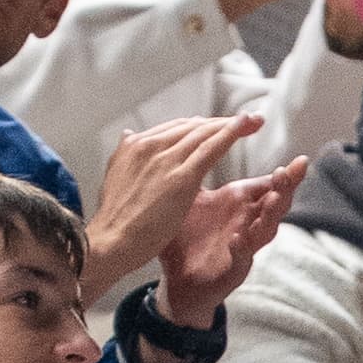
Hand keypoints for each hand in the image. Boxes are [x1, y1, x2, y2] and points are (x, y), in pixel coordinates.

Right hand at [82, 106, 261, 298]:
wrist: (110, 243)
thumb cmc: (115, 220)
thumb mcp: (115, 178)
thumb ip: (126, 156)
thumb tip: (129, 135)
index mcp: (134, 146)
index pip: (175, 128)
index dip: (200, 125)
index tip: (218, 126)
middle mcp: (148, 145)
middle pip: (192, 126)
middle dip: (221, 122)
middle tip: (246, 120)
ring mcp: (165, 159)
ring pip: (204, 133)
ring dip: (232, 125)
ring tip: (253, 122)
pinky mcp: (181, 177)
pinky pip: (212, 148)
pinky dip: (231, 133)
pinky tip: (247, 127)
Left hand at [155, 149, 304, 329]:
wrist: (175, 280)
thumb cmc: (187, 237)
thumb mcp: (193, 199)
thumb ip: (199, 170)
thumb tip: (196, 136)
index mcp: (242, 206)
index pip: (270, 187)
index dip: (288, 175)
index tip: (301, 160)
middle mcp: (249, 225)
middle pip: (276, 206)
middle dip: (285, 190)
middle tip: (287, 172)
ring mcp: (244, 250)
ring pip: (266, 232)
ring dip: (271, 216)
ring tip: (275, 199)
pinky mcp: (231, 272)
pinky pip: (240, 260)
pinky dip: (241, 249)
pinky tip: (238, 238)